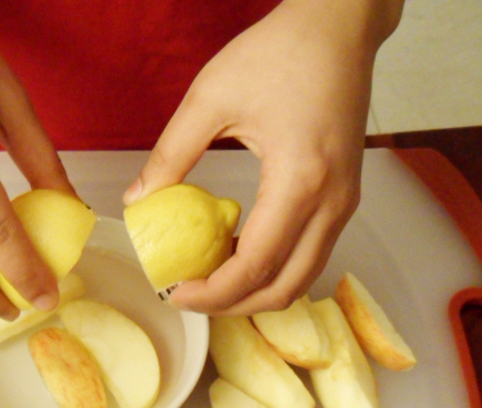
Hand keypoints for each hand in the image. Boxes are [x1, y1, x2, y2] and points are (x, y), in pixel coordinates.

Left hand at [123, 0, 403, 315]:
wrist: (339, 26)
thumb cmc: (281, 51)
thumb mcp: (211, 97)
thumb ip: (171, 154)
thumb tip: (137, 200)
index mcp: (300, 180)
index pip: (254, 266)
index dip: (211, 293)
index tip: (174, 293)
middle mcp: (332, 202)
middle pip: (283, 288)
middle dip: (232, 305)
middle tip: (188, 295)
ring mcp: (344, 203)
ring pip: (301, 278)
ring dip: (255, 291)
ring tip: (209, 278)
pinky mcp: (344, 197)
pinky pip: (310, 254)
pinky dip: (274, 268)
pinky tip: (236, 251)